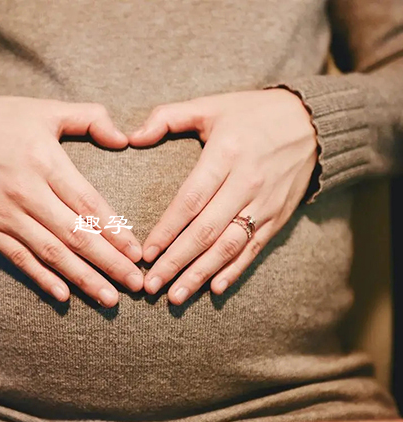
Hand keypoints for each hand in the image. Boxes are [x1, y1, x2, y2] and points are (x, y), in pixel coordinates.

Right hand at [0, 96, 142, 306]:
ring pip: (51, 253)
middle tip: (136, 284)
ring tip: (110, 298)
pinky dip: (41, 278)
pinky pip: (19, 259)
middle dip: (109, 262)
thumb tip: (123, 139)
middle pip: (75, 235)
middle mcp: (25, 192)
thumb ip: (90, 118)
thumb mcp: (47, 109)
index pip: (88, 203)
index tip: (137, 253)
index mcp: (45, 161)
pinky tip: (64, 296)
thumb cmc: (3, 121)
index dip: (115, 231)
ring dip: (82, 278)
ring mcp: (4, 214)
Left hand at [129, 89, 317, 303]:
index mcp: (226, 154)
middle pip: (206, 231)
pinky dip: (235, 270)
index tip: (145, 253)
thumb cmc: (251, 114)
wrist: (311, 122)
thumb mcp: (210, 105)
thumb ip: (167, 117)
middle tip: (151, 285)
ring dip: (201, 274)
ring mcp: (265, 203)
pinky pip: (254, 248)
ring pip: (229, 246)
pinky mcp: (278, 216)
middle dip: (176, 261)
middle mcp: (246, 183)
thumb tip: (131, 137)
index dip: (167, 229)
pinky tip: (215, 288)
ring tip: (176, 296)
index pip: (191, 200)